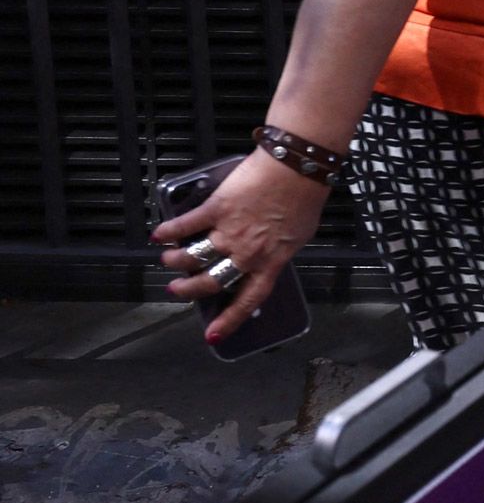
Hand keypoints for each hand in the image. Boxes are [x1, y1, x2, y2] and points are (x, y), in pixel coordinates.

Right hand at [153, 150, 328, 342]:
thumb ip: (277, 250)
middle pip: (211, 282)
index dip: (230, 320)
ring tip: (168, 259)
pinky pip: (185, 225)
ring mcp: (229, 232)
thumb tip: (265, 258)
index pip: (249, 299)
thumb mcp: (298, 235)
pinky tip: (159, 234)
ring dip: (176, 261)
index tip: (214, 335)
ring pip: (193, 257)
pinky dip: (168, 231)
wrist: (297, 167)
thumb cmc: (304, 197)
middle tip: (177, 289)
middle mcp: (248, 253)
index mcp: (271, 262)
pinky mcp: (215, 208)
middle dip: (188, 290)